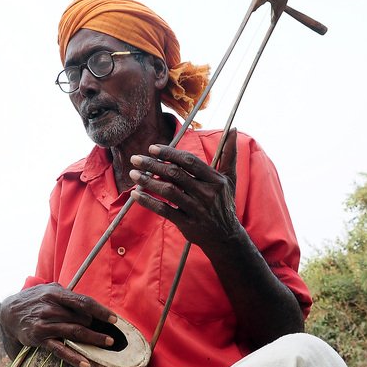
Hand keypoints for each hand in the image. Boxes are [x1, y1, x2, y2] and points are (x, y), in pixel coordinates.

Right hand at [0, 283, 116, 366]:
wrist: (8, 312)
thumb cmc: (34, 300)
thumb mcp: (49, 290)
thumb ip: (68, 295)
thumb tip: (90, 305)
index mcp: (55, 293)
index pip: (83, 301)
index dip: (100, 310)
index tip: (114, 319)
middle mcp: (50, 307)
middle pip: (82, 318)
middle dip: (98, 327)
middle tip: (111, 334)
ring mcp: (45, 323)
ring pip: (74, 332)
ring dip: (93, 339)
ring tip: (107, 344)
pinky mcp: (39, 338)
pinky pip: (60, 349)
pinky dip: (74, 357)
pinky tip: (86, 364)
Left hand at [128, 129, 240, 249]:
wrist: (225, 237)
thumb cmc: (224, 203)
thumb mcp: (230, 179)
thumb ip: (230, 154)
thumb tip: (233, 130)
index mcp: (215, 180)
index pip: (190, 161)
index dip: (170, 153)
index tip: (152, 148)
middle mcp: (207, 193)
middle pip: (176, 174)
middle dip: (153, 164)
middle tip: (136, 159)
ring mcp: (197, 209)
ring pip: (168, 191)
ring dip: (148, 181)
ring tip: (133, 174)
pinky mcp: (187, 224)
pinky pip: (164, 210)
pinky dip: (149, 202)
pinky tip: (136, 195)